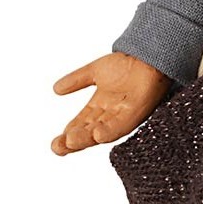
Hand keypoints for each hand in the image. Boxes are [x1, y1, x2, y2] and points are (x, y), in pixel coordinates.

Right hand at [51, 52, 170, 155]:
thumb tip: (55, 89)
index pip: (80, 123)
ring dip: (86, 138)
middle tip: (56, 147)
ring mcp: (124, 113)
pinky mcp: (138, 111)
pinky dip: (110, 130)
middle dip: (73, 141)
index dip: (67, 133)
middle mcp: (111, 113)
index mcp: (99, 106)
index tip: (54, 143)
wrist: (147, 55)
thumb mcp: (94, 71)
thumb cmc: (127, 64)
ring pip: (102, 131)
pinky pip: (123, 124)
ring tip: (71, 143)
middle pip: (88, 131)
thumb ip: (76, 80)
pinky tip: (98, 136)